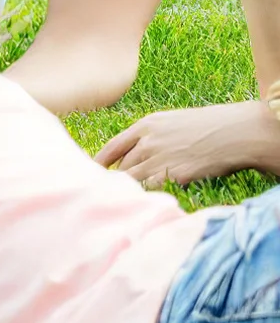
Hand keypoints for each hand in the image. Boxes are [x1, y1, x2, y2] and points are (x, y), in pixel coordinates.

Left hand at [94, 99, 279, 187]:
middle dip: (113, 179)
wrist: (232, 133)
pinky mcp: (173, 175)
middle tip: (103, 190)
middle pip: (121, 166)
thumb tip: (136, 151)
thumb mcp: (170, 121)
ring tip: (121, 199)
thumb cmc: (206, 127)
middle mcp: (147, 142)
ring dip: (129, 189)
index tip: (89, 170)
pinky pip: (152, 188)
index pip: (112, 147)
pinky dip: (146, 195)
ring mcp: (159, 158)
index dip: (100, 161)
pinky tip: (145, 201)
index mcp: (144, 126)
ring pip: (133, 179)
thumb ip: (150, 135)